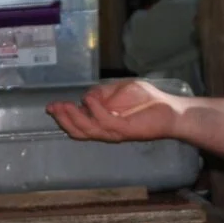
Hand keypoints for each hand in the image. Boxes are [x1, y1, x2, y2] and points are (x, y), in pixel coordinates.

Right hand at [46, 79, 184, 142]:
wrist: (171, 110)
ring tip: (63, 106)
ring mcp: (115, 132)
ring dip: (73, 117)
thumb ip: (104, 93)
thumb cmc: (149, 100)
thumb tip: (86, 96)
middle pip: (78, 130)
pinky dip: (94, 110)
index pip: (79, 124)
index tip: (52, 105)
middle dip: (63, 119)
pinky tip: (88, 100)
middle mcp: (106, 131)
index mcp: (104, 123)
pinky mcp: (124, 130)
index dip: (64, 116)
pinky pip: (104, 122)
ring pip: (87, 129)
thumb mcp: (121, 90)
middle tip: (52, 107)